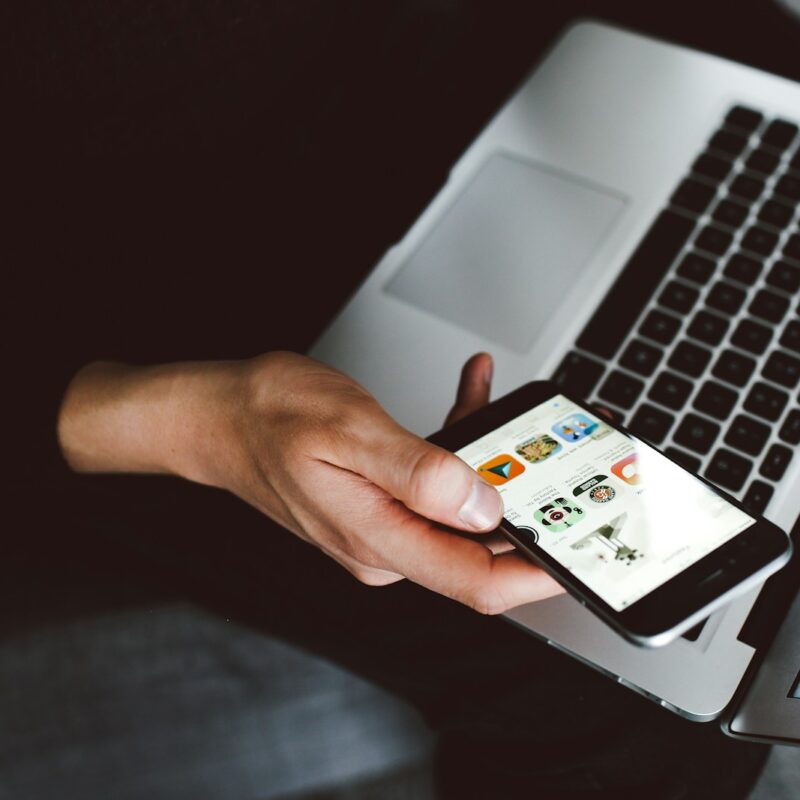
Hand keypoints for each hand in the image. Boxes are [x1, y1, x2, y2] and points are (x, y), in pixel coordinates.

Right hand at [59, 352, 561, 612]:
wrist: (219, 415)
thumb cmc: (267, 416)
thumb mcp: (347, 429)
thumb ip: (419, 472)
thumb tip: (483, 506)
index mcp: (379, 538)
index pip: (477, 581)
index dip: (539, 574)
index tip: (582, 551)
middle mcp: (385, 544)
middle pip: (479, 546)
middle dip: (526, 502)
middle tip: (552, 451)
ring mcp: (383, 527)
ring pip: (462, 510)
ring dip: (489, 460)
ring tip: (495, 401)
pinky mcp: (381, 504)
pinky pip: (438, 485)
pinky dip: (458, 445)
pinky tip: (465, 398)